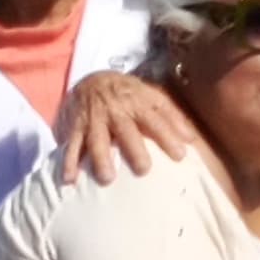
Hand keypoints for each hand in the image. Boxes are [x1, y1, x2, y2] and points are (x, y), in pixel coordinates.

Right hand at [62, 68, 198, 182]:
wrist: (92, 80)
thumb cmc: (128, 93)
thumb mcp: (151, 96)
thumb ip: (171, 115)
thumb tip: (191, 138)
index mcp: (138, 102)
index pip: (156, 120)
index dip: (168, 136)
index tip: (180, 155)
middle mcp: (116, 111)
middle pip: (126, 130)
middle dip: (134, 149)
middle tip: (143, 169)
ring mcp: (94, 120)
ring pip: (97, 139)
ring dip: (101, 159)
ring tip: (107, 178)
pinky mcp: (76, 127)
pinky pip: (71, 145)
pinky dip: (69, 162)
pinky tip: (70, 179)